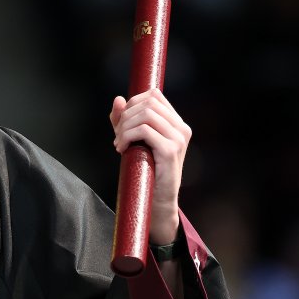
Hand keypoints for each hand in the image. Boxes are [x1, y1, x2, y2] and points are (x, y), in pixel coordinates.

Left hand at [109, 88, 190, 244]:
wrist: (157, 203)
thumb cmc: (145, 172)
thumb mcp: (134, 142)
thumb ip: (125, 121)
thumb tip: (118, 99)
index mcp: (176, 124)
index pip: (154, 95)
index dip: (133, 103)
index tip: (121, 122)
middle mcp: (181, 128)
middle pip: (148, 102)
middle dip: (126, 116)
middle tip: (117, 137)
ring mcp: (178, 139)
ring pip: (145, 114)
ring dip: (124, 127)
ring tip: (118, 144)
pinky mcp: (170, 150)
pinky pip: (144, 130)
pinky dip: (127, 136)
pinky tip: (122, 149)